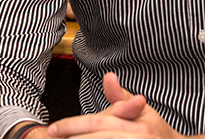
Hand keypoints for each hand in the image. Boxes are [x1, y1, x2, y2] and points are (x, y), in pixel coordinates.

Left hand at [46, 73, 182, 138]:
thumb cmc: (156, 131)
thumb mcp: (143, 112)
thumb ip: (121, 97)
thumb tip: (108, 74)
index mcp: (142, 128)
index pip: (98, 123)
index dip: (73, 126)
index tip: (52, 130)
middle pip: (99, 137)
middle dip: (74, 138)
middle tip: (53, 137)